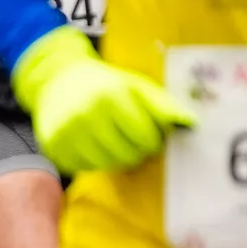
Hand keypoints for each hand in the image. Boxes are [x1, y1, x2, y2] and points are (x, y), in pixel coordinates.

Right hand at [8, 28, 192, 174]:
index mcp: (110, 96)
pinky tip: (94, 144)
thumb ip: (163, 105)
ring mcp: (66, 132)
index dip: (153, 139)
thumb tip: (191, 123)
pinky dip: (94, 160)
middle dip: (137, 150)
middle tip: (132, 139)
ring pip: (107, 165)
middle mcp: (86, 114)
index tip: (150, 133)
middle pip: (127, 155)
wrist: (58, 79)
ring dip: (117, 157)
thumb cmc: (105, 84)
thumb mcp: (136, 86)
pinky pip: (85, 168)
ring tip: (114, 141)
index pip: (145, 137)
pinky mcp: (54, 147)